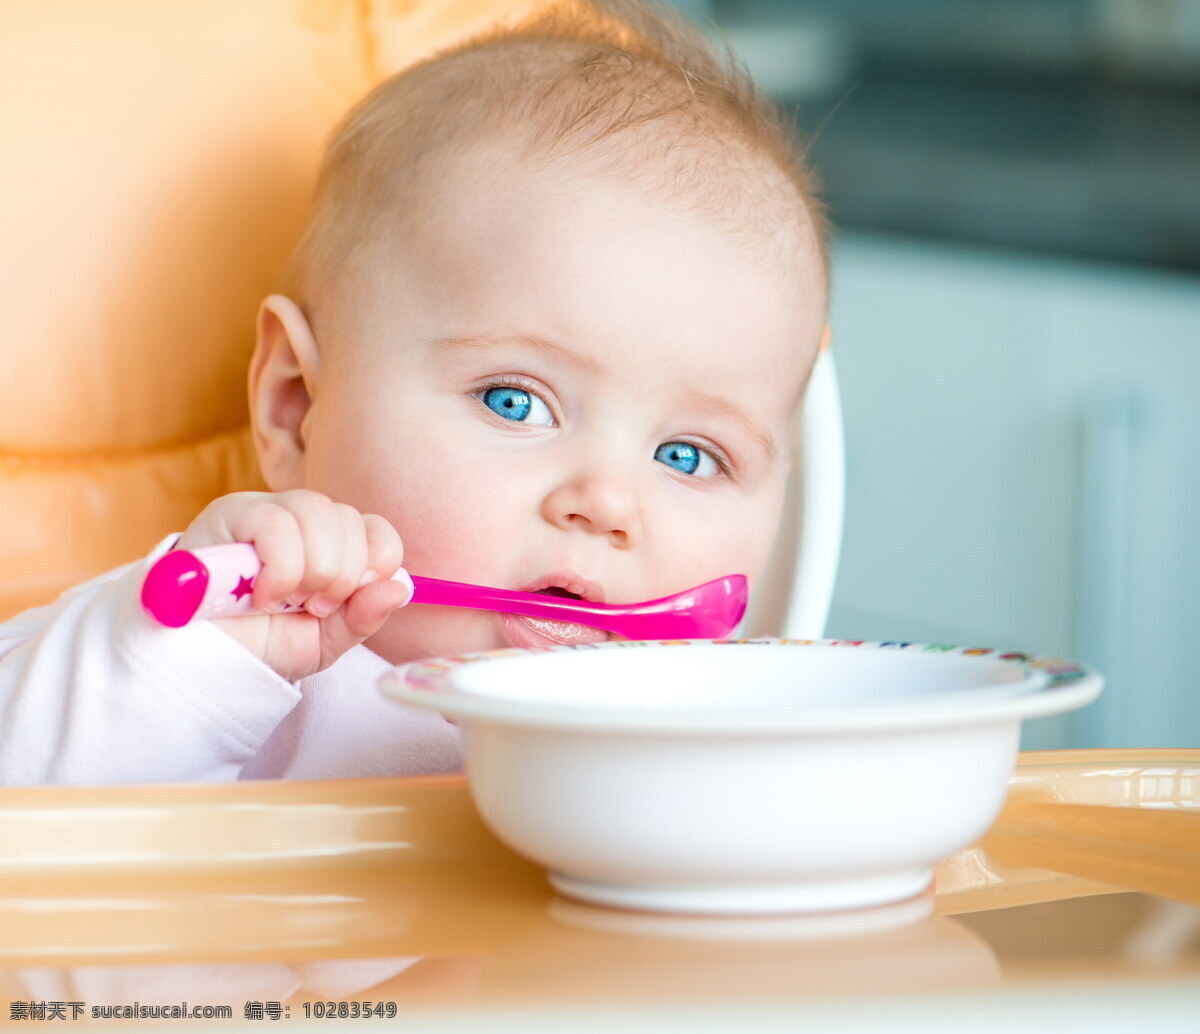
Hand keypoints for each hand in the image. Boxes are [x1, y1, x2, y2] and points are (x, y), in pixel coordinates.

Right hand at [175, 490, 408, 679]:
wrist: (198, 659)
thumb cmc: (258, 642)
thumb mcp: (322, 640)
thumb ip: (363, 618)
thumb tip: (402, 587)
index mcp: (331, 542)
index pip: (377, 529)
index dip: (376, 564)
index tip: (349, 600)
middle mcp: (301, 518)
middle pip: (350, 519)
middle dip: (341, 576)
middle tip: (311, 607)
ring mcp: (265, 510)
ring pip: (317, 511)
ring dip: (312, 570)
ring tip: (285, 600)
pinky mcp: (229, 514)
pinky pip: (275, 523)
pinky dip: (280, 568)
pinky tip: (261, 595)